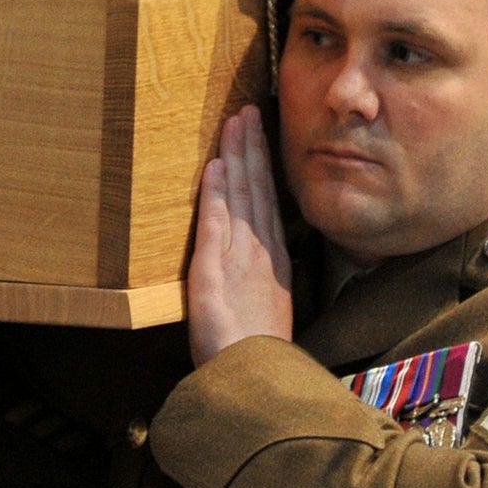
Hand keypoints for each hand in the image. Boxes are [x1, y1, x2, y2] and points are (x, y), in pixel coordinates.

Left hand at [187, 106, 293, 365]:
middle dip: (252, 148)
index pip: (267, 202)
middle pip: (257, 189)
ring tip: (235, 123)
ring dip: (237, 158)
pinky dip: (217, 193)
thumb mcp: (266, 311)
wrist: (254, 377)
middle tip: (248, 111)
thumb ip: (263, 282)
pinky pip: (216, 223)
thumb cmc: (256, 352)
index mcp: (273, 260)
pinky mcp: (214, 271)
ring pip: (240, 197)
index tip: (259, 135)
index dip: (263, 166)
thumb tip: (263, 262)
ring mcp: (240, 258)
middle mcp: (260, 252)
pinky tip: (216, 166)